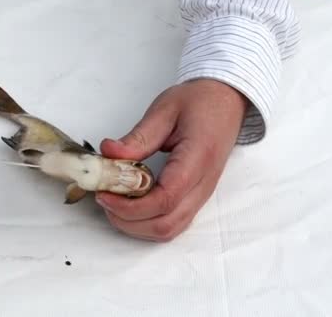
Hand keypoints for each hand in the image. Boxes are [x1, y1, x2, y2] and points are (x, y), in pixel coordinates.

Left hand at [95, 79, 246, 241]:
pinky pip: (173, 222)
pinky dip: (148, 221)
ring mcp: (202, 195)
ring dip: (137, 225)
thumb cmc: (200, 102)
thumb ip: (137, 137)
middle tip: (104, 199)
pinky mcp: (196, 197)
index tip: (105, 194)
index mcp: (197, 159)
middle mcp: (204, 184)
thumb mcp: (164, 111)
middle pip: (166, 224)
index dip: (130, 206)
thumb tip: (109, 153)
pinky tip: (130, 204)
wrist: (227, 101)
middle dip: (129, 220)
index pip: (164, 200)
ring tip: (114, 202)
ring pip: (169, 229)